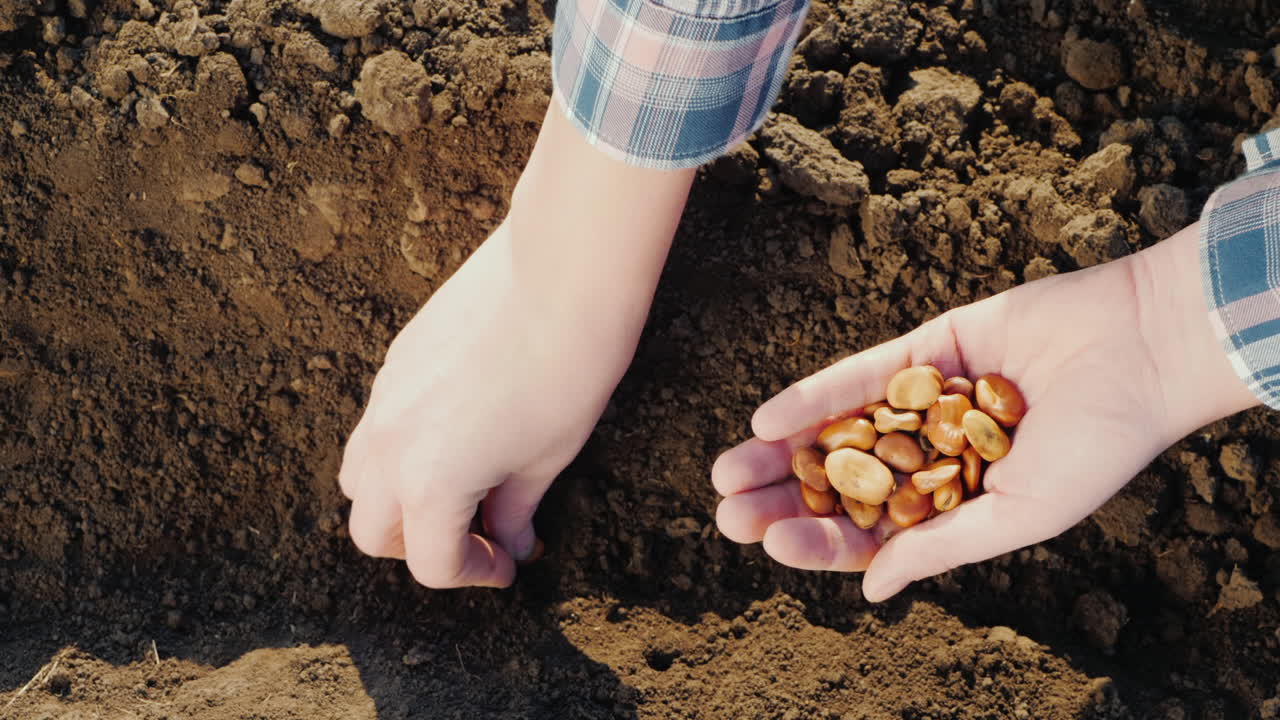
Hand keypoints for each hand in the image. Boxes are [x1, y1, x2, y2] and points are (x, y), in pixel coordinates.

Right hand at [337, 103, 694, 587]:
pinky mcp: (395, 358)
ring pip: (360, 474)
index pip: (431, 561)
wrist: (560, 275)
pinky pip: (377, 423)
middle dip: (419, 545)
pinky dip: (401, 448)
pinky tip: (457, 432)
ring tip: (458, 487)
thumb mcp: (547, 457)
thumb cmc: (568, 371)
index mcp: (429, 482)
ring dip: (398, 498)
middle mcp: (389, 444)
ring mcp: (384, 397)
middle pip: (371, 529)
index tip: (506, 566)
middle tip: (475, 536)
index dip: (474, 574)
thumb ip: (516, 508)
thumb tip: (511, 541)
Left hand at [713, 225, 1256, 600]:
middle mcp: (935, 454)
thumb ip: (945, 547)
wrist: (1142, 347)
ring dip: (781, 451)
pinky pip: (862, 375)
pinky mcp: (927, 348)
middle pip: (844, 483)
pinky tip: (767, 418)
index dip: (821, 539)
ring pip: (840, 431)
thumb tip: (869, 592)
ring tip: (725, 472)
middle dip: (784, 497)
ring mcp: (927, 400)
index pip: (876, 532)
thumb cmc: (1097, 445)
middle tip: (725, 513)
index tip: (771, 543)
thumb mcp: (1021, 514)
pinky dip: (815, 397)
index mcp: (960, 504)